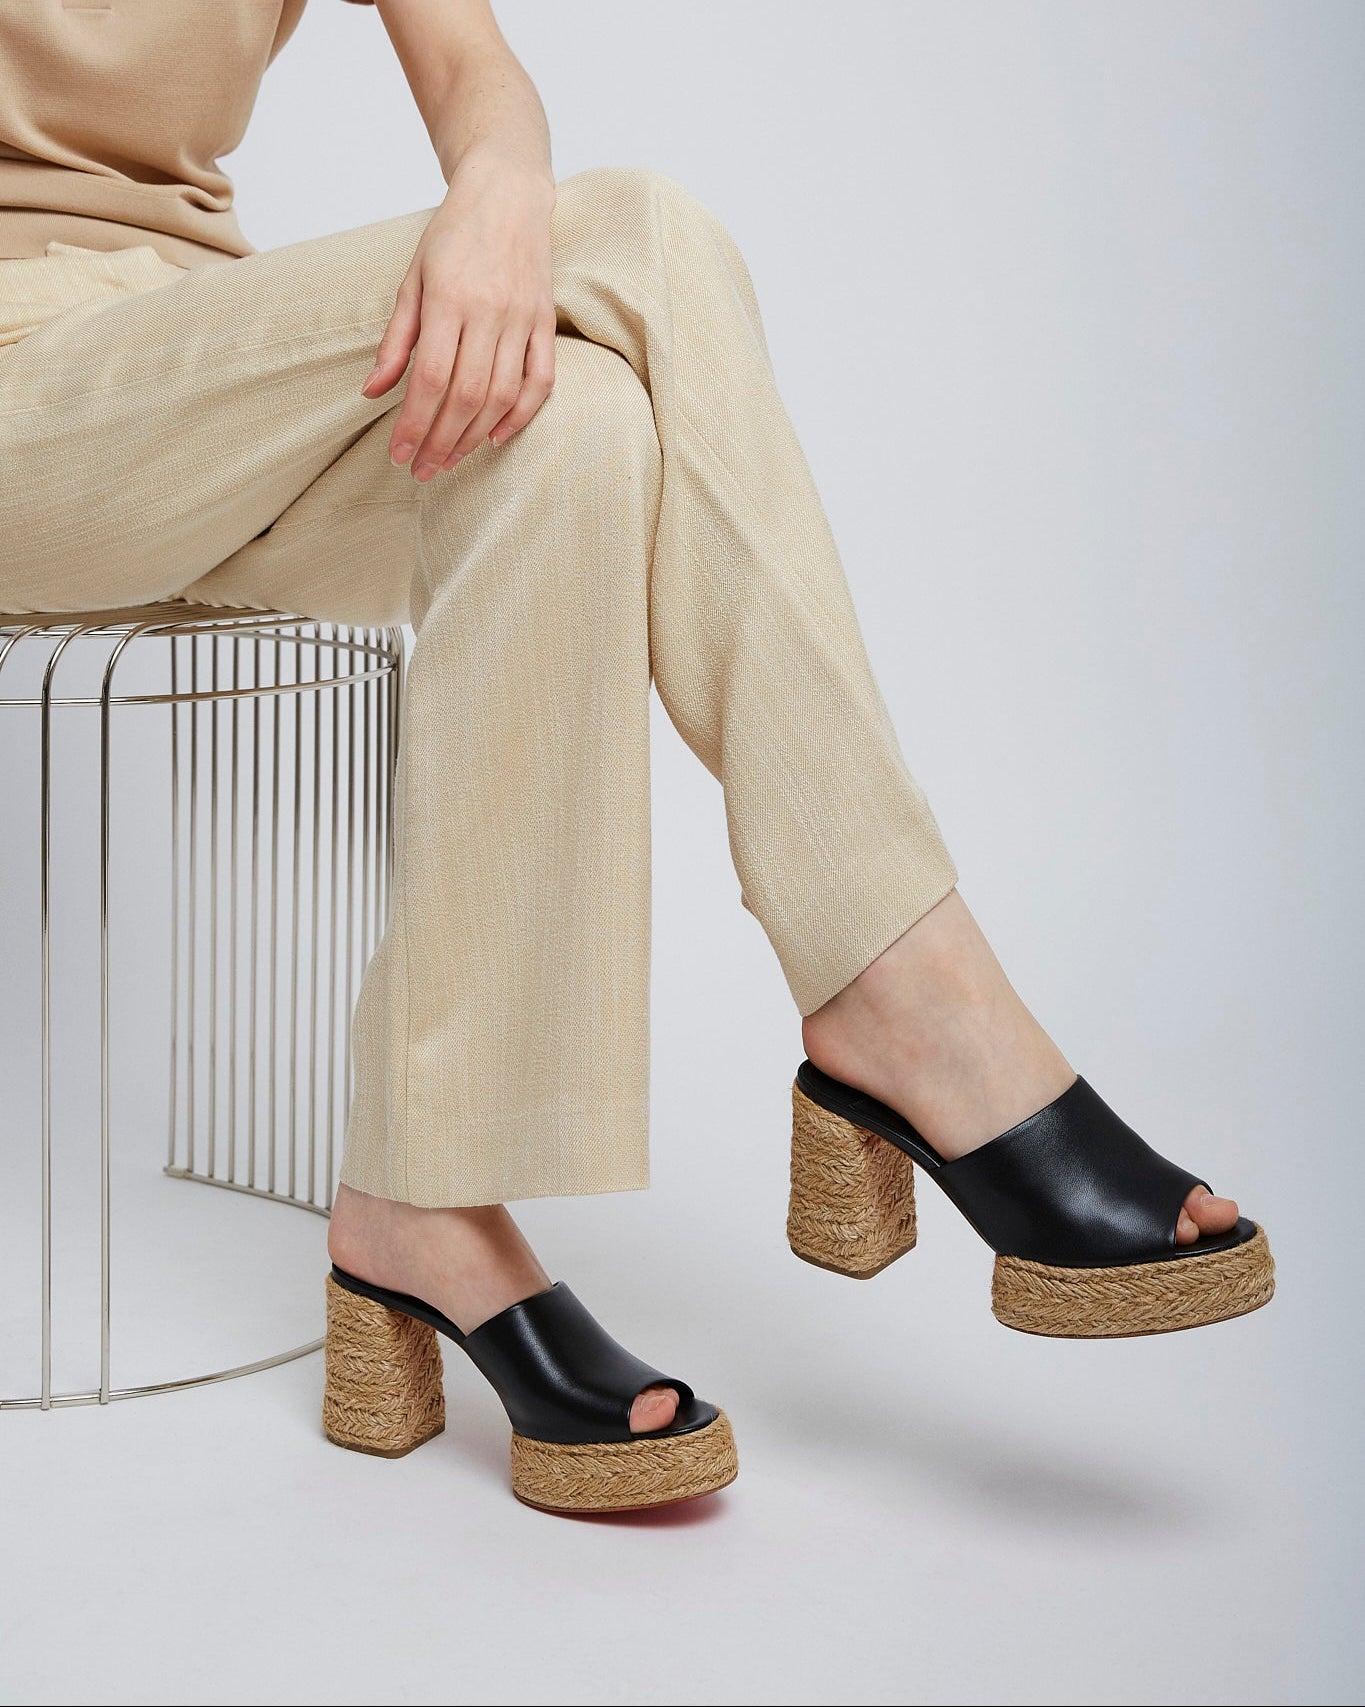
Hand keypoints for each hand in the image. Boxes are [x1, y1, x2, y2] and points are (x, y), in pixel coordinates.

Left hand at [362, 152, 556, 481]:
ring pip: (501, 396)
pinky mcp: (546, 322)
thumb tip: (373, 392)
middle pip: (465, 395)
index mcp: (448, 297)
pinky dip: (520, 415)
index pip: (430, 377)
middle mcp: (488, 310)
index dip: (413, 423)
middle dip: (440, 441)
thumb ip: (396, 339)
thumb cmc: (453, 235)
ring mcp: (522, 318)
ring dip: (473, 436)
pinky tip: (495, 437)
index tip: (399, 455)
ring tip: (450, 461)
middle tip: (422, 470)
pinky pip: (540, 381)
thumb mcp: (412, 278)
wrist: (508, 194)